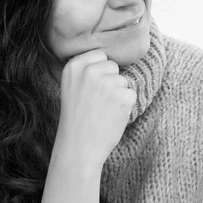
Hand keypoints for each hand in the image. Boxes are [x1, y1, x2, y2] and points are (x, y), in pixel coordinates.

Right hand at [54, 49, 135, 169]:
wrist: (79, 147)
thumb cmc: (76, 118)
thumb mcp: (70, 87)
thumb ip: (85, 70)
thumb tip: (109, 58)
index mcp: (74, 66)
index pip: (99, 55)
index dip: (99, 72)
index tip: (90, 88)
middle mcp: (90, 71)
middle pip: (113, 66)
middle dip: (109, 81)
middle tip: (96, 102)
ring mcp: (107, 83)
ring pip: (123, 81)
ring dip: (117, 95)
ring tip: (102, 111)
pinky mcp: (122, 97)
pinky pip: (131, 94)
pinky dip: (125, 106)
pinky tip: (111, 116)